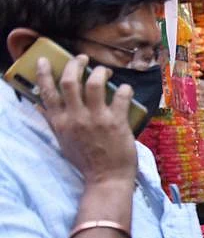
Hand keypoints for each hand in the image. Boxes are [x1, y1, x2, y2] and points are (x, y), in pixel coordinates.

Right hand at [35, 55, 137, 183]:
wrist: (106, 179)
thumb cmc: (86, 161)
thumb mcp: (64, 141)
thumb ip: (56, 122)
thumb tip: (44, 106)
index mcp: (61, 122)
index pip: (47, 92)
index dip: (44, 73)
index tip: (44, 59)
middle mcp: (75, 118)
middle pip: (69, 80)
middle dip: (75, 64)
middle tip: (83, 58)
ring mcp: (96, 119)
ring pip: (94, 83)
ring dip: (100, 71)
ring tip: (105, 71)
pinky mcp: (116, 122)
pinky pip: (121, 95)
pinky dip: (125, 88)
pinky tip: (125, 89)